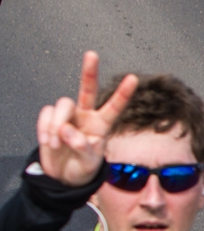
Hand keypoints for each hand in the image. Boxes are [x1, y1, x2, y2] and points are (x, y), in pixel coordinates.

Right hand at [36, 52, 137, 187]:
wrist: (62, 176)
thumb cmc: (82, 168)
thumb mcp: (88, 164)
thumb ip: (82, 148)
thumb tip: (67, 131)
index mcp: (102, 125)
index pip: (114, 107)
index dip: (123, 94)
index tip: (133, 78)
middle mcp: (86, 116)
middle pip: (88, 90)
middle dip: (90, 72)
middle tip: (92, 54)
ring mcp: (68, 117)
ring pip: (63, 105)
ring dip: (56, 125)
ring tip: (55, 144)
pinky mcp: (51, 120)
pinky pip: (46, 114)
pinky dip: (44, 128)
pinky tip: (48, 142)